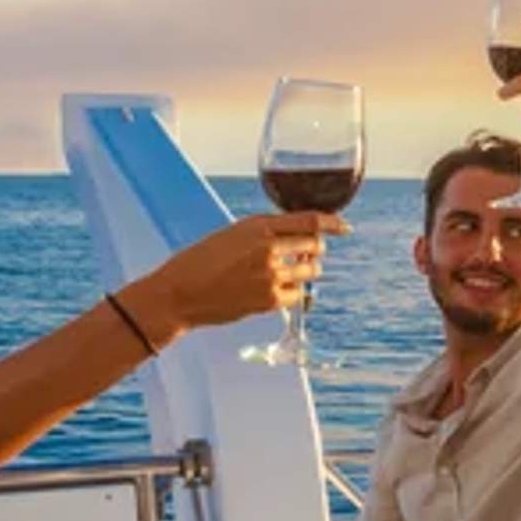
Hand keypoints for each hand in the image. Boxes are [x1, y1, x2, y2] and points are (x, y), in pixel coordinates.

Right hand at [129, 212, 337, 335]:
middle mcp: (268, 247)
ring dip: (304, 271)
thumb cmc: (199, 263)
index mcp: (258, 225)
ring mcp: (271, 274)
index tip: (343, 226)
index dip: (331, 223)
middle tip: (301, 256)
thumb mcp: (231, 235)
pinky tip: (275, 292)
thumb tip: (294, 236)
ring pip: (310, 271)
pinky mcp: (270, 300)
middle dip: (312, 250)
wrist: (178, 294)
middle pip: (315, 246)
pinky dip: (293, 293)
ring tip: (283, 274)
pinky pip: (298, 294)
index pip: (309, 220)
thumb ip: (263, 233)